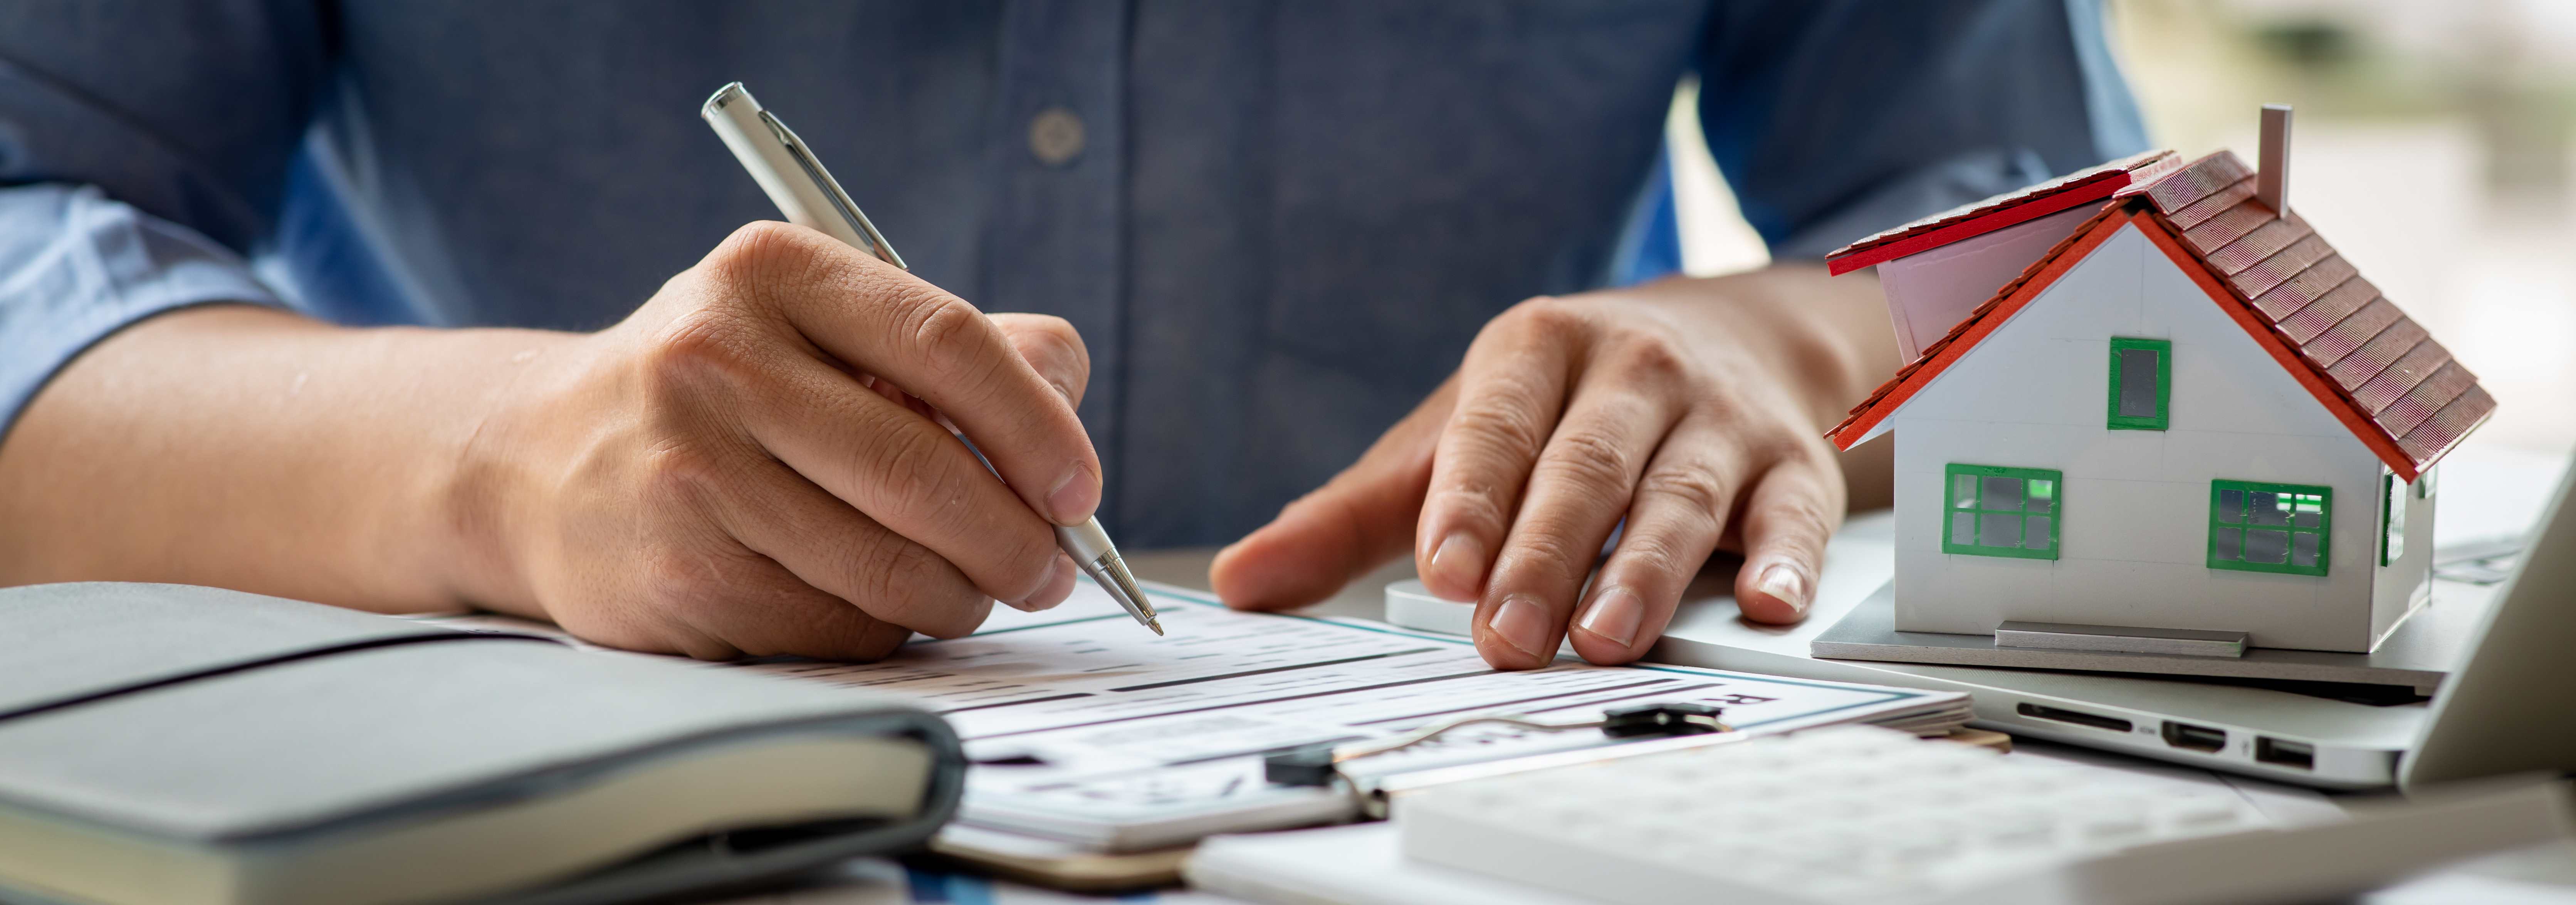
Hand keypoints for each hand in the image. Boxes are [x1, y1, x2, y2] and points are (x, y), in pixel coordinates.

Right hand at [451, 222, 1098, 659]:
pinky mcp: (679, 574)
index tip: (1078, 488)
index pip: (949, 341)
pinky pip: (835, 623)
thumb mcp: (820, 326)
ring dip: (960, 595)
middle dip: (1015, 537)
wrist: (537, 464)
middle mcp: (718, 360)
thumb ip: (951, 348)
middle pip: (924, 468)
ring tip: (972, 591)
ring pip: (889, 564)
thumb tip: (1064, 389)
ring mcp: (691, 471)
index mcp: (773, 273)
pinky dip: (883, 628)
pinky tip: (875, 606)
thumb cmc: (725, 395)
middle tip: (1049, 570)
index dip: (1036, 425)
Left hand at [1211, 267, 1887, 667]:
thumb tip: (1240, 583)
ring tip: (1606, 639)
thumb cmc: (1558, 410)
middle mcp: (1632, 370)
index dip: (1469, 501)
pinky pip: (1791, 515)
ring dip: (1644, 573)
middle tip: (1509, 640)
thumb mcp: (1448, 441)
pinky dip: (1785, 560)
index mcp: (1535, 351)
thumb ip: (1347, 518)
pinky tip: (1772, 605)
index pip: (1493, 429)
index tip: (1445, 572)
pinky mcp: (1790, 463)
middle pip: (1583, 470)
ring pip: (1678, 497)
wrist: (1727, 338)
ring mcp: (1717, 416)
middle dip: (1544, 559)